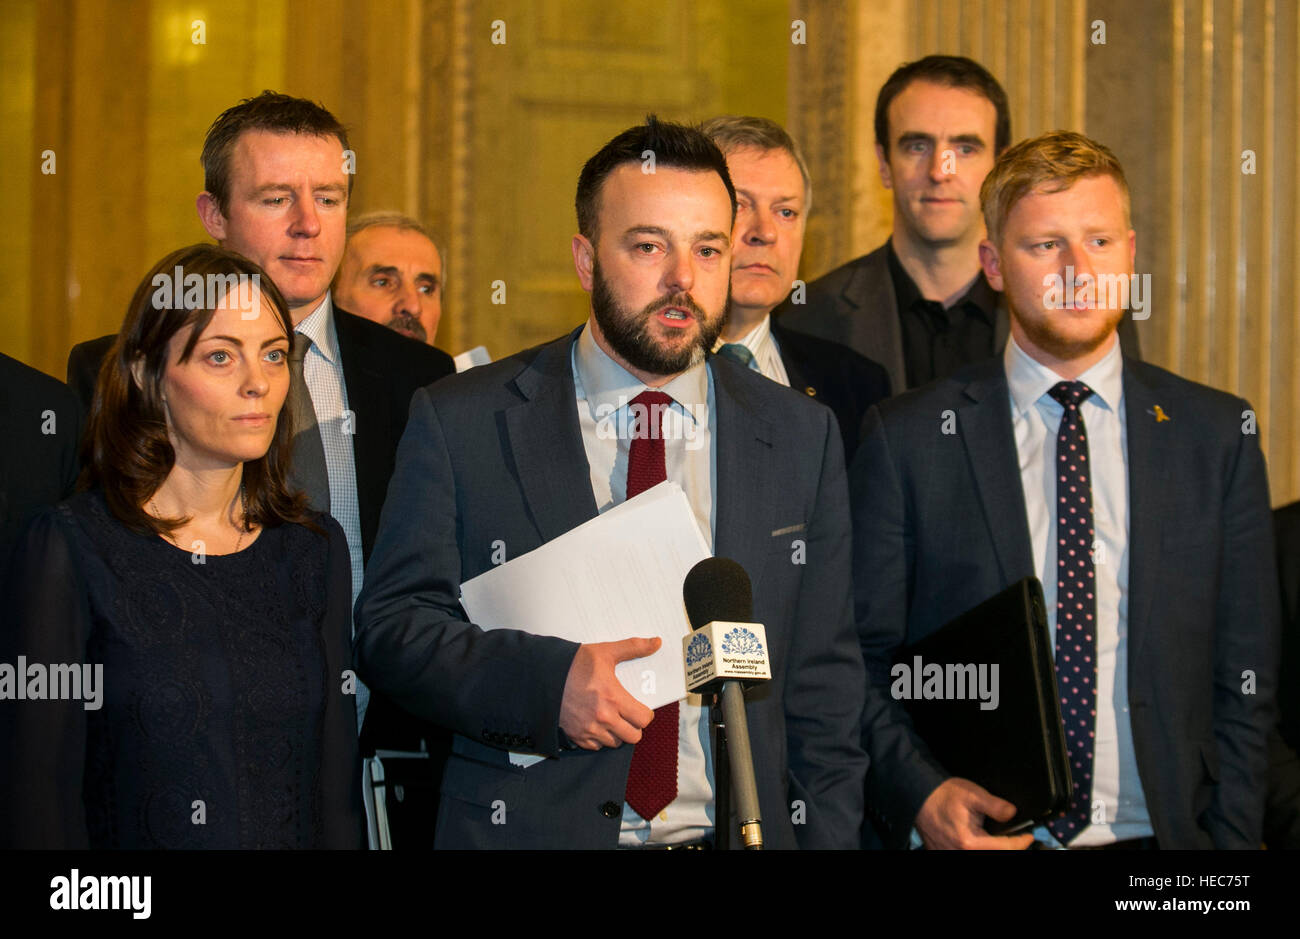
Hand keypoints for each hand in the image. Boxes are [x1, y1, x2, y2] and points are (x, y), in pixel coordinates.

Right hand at [559, 637, 659, 749]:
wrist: (543, 676)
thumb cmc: (574, 664)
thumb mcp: (604, 652)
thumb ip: (633, 648)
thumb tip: (656, 642)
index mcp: (613, 699)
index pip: (643, 719)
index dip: (646, 714)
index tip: (641, 707)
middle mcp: (603, 718)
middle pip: (633, 736)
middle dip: (634, 726)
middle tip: (628, 714)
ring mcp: (589, 730)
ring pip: (615, 743)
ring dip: (617, 733)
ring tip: (612, 718)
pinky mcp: (576, 736)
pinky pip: (596, 746)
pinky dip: (599, 738)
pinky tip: (596, 723)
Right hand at [915, 778, 1034, 849]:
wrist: (918, 795)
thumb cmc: (943, 794)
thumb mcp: (973, 794)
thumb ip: (995, 806)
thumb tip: (1013, 813)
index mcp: (970, 842)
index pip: (1005, 848)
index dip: (1021, 842)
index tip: (1029, 836)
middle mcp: (959, 853)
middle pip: (994, 855)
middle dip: (1008, 848)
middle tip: (1017, 839)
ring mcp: (949, 854)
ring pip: (980, 855)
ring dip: (993, 849)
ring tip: (1001, 840)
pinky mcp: (941, 852)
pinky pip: (964, 853)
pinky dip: (977, 848)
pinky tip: (981, 841)